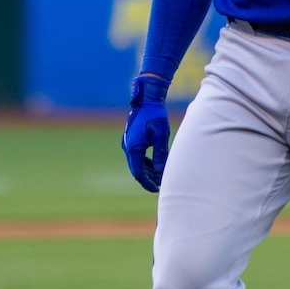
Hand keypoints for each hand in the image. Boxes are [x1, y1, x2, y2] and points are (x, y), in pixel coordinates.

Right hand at [122, 75, 170, 191]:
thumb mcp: (160, 136)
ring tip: (159, 176)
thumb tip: (161, 171)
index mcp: (133, 148)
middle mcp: (128, 147)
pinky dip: (146, 162)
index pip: (138, 173)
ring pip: (137, 163)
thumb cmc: (155, 115)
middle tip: (161, 184)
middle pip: (137, 169)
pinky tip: (155, 165)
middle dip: (148, 178)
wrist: (147, 99)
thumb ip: (160, 154)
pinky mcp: (132, 139)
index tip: (157, 189)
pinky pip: (138, 155)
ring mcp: (129, 143)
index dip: (147, 183)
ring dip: (148, 171)